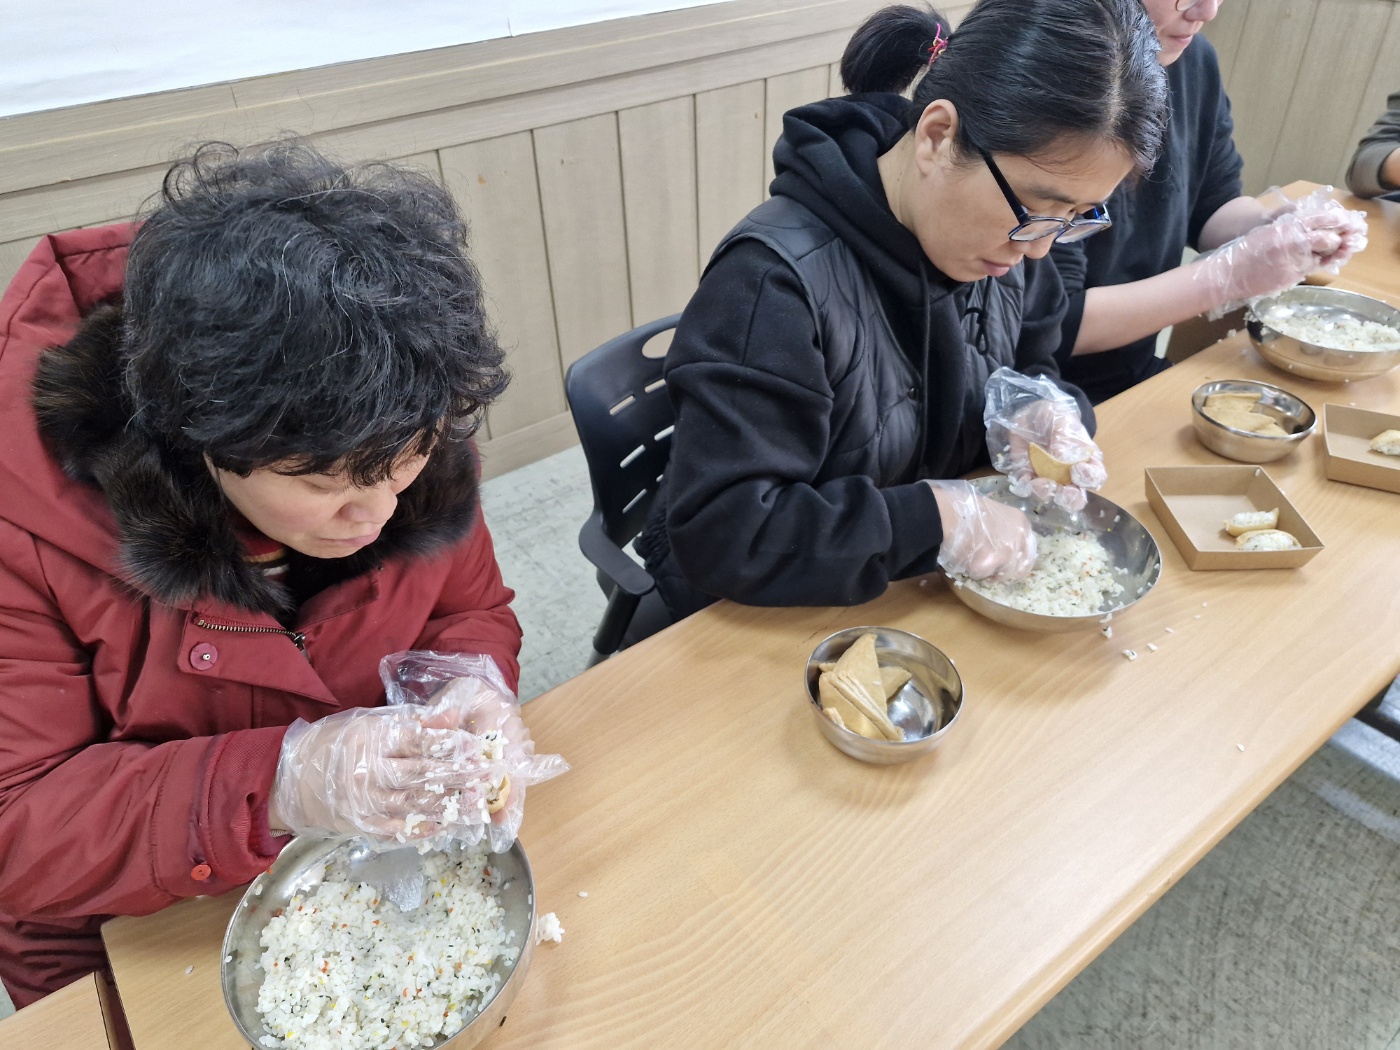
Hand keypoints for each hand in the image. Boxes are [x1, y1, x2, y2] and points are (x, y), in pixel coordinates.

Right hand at [269, 696, 504, 843]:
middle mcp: (370, 772)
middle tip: (490, 776)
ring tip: (479, 803)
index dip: (451, 744)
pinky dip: (424, 828)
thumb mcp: (369, 721)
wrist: (288, 781)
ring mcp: (366, 802)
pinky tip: (447, 825)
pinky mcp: (362, 826)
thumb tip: (451, 716)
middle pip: (424, 774)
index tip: (477, 747)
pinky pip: (399, 829)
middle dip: (461, 776)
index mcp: (372, 739)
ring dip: (451, 805)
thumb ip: (412, 721)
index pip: (419, 741)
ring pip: (416, 804)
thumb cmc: (333, 744)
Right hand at [929, 480, 1037, 580]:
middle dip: (1004, 571)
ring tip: (971, 559)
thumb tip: (999, 541)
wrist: (948, 513)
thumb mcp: (992, 511)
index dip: (1016, 559)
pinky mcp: (989, 564)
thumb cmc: (964, 507)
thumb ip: (1002, 527)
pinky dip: (971, 571)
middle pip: (1020, 568)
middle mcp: (1019, 538)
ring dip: (987, 571)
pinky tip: (963, 557)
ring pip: (1001, 574)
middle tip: (989, 568)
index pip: (1028, 550)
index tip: (1005, 562)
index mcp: (1021, 522)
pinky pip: (981, 575)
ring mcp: (1006, 553)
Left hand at [1002, 399, 1105, 511]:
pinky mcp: (1027, 476)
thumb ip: (1063, 438)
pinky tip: (1025, 479)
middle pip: (1076, 497)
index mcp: (1086, 462)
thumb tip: (1062, 457)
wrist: (1030, 413)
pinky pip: (1027, 488)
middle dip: (1070, 498)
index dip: (1089, 479)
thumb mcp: (1062, 421)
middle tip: (1063, 492)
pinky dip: (1026, 487)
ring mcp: (1048, 478)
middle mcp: (1069, 476)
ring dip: (1046, 493)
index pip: (1095, 478)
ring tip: (1039, 483)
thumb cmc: (1055, 417)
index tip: (1078, 469)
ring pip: (1051, 496)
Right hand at [1199, 200, 1367, 309]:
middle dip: (1336, 242)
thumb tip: (1314, 230)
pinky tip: (1297, 267)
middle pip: (1329, 239)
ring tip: (1323, 256)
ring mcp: (1295, 261)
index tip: (1349, 223)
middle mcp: (1295, 241)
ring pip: (1321, 258)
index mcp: (1289, 225)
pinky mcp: (1292, 277)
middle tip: (1340, 243)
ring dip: (1324, 257)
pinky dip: (1306, 268)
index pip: (1323, 218)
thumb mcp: (1269, 231)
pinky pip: (1307, 271)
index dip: (1339, 220)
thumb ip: (1292, 229)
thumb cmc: (1245, 251)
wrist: (1228, 273)